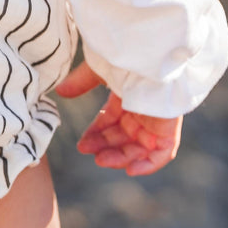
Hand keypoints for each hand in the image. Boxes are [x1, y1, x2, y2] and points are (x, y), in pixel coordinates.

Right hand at [55, 60, 181, 175]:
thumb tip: (60, 91)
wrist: (151, 58)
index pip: (110, 122)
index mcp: (127, 97)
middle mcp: (141, 112)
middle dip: (103, 146)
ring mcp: (155, 122)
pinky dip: (147, 166)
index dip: (96, 134)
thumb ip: (80, 83)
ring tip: (100, 160)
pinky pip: (161, 155)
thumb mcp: (99, 71)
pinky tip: (129, 169)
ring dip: (119, 157)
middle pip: (121, 138)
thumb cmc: (126, 59)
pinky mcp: (168, 130)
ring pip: (137, 149)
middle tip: (87, 150)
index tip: (82, 144)